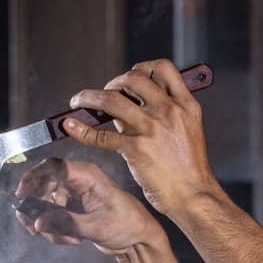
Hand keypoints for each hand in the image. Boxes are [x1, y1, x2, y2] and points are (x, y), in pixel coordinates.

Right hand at [13, 157, 165, 254]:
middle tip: (35, 228)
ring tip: (65, 239)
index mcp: (87, 176)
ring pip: (44, 204)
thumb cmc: (128, 226)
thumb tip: (38, 222)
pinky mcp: (71, 208)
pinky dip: (54, 230)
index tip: (22, 195)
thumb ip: (67, 223)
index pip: (53, 166)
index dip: (33, 178)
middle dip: (37, 209)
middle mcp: (77, 181)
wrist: (138, 240)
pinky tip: (70, 240)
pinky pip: (51, 216)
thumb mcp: (98, 227)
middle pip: (42, 186)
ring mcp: (73, 195)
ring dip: (47, 224)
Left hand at [64, 59, 220, 217]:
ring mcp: (151, 128)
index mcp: (185, 104)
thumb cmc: (187, 167)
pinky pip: (101, 135)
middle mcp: (168, 111)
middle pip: (133, 79)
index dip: (143, 67)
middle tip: (104, 93)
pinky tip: (69, 126)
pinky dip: (81, 129)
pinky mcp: (136, 149)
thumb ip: (160, 115)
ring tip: (77, 102)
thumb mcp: (185, 131)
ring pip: (111, 101)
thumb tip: (126, 109)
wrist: (192, 194)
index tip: (130, 77)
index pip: (163, 68)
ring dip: (88, 97)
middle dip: (113, 83)